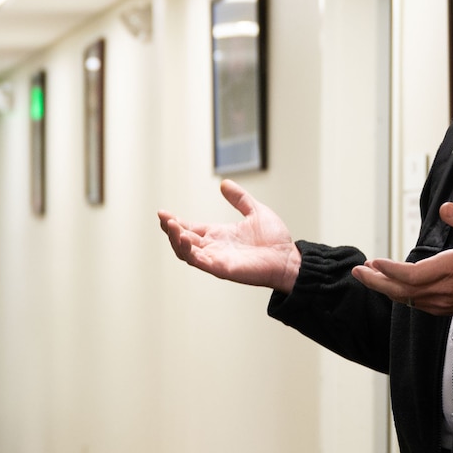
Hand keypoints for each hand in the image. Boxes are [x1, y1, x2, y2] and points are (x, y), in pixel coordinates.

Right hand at [157, 180, 301, 291]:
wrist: (289, 258)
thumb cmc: (275, 239)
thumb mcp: (255, 211)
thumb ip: (239, 199)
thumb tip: (224, 184)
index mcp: (218, 235)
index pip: (190, 228)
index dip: (175, 221)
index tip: (163, 212)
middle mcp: (213, 248)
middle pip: (182, 240)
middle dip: (170, 229)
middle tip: (163, 217)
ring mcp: (215, 259)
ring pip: (185, 252)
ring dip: (174, 239)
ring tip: (169, 224)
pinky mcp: (221, 268)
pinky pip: (198, 261)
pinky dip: (188, 250)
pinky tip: (183, 237)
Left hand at [352, 203, 452, 314]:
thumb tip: (445, 208)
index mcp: (450, 270)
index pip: (411, 275)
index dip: (390, 270)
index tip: (374, 261)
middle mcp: (441, 290)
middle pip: (400, 290)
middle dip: (376, 281)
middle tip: (358, 270)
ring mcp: (440, 302)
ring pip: (404, 298)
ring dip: (384, 286)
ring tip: (367, 273)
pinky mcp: (441, 307)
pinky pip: (413, 302)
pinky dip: (397, 293)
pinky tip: (388, 283)